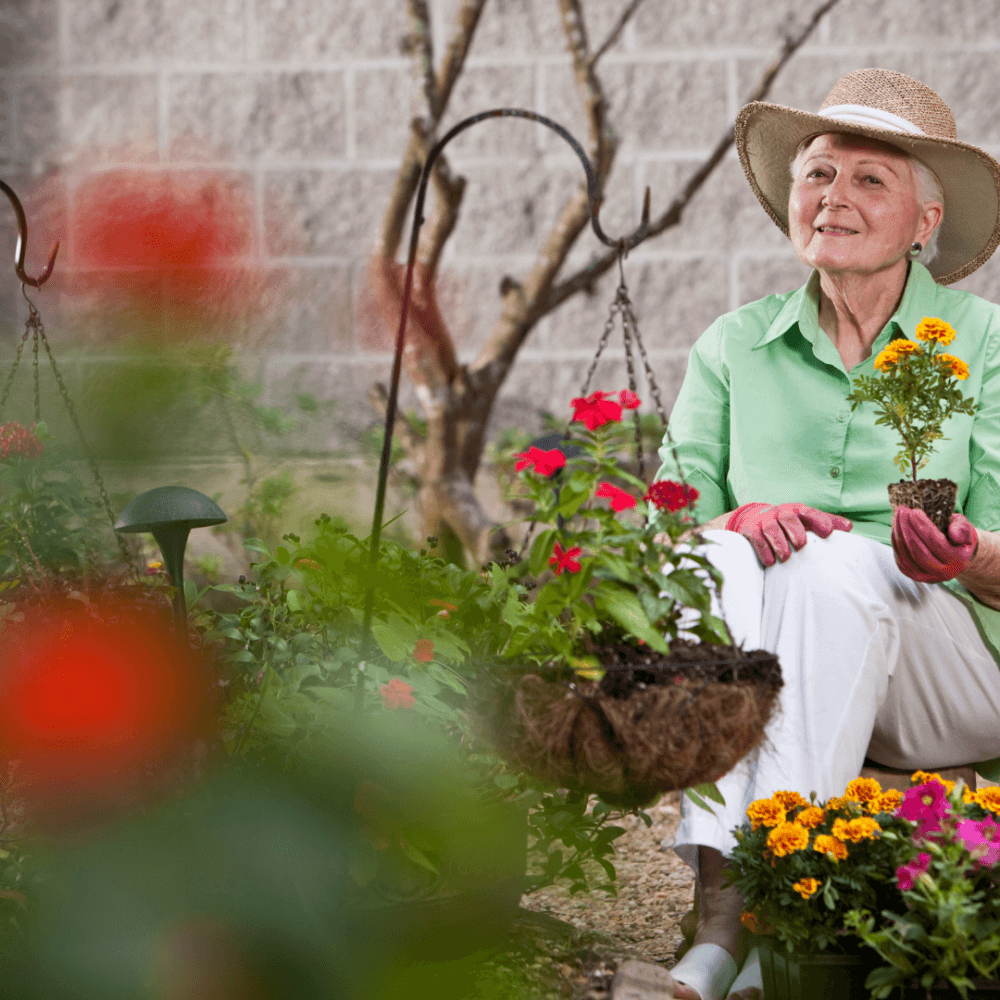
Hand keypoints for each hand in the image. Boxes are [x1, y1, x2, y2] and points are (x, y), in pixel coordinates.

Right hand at [726, 502, 852, 566]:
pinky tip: (770, 561)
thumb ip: (825, 523)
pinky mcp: (750, 530)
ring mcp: (764, 521)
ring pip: (770, 528)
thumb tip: (849, 527)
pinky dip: (762, 549)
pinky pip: (755, 538)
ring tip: (785, 557)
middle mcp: (780, 513)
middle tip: (801, 545)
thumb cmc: (787, 524)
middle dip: (795, 530)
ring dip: (778, 542)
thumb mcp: (805, 521)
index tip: (828, 532)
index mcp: (796, 511)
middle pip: (788, 517)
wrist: (753, 519)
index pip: (809, 512)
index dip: (819, 520)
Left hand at [891, 506, 977, 582]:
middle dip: (908, 529)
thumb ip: (962, 528)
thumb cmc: (960, 539)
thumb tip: (953, 533)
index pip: (936, 543)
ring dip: (899, 534)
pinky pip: (902, 560)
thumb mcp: (967, 530)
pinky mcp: (915, 576)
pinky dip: (896, 543)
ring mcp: (928, 577)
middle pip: (919, 551)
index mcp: (958, 561)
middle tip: (902, 511)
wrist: (957, 557)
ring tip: (897, 516)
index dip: (923, 526)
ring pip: (907, 556)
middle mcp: (944, 572)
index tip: (914, 511)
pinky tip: (895, 529)